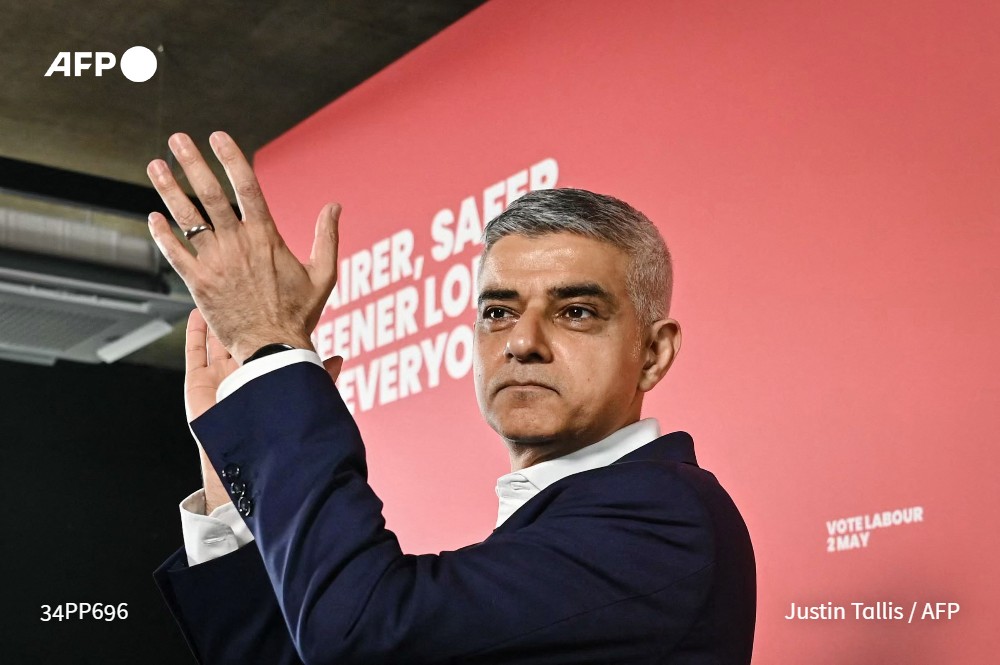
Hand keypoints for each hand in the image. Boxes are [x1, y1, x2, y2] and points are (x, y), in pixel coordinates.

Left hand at [145, 131, 339, 362]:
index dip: (231, 158)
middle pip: (210, 195)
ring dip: (169, 190)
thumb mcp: (323, 274)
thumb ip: (327, 237)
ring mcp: (216, 263)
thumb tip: (335, 206)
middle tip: (177, 139)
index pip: (247, 187)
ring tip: (155, 166)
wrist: (274, 349)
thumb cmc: (300, 314)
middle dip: (191, 163)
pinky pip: (175, 254)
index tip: (218, 136)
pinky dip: (162, 235)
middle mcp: (238, 244)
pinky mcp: (199, 284)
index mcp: (267, 237)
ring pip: (187, 219)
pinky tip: (152, 218)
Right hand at [185, 306, 343, 511]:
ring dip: (216, 313)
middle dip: (240, 308)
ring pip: (217, 338)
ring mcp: (221, 379)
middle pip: (241, 333)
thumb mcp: (303, 402)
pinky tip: (196, 313)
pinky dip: (194, 333)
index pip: (269, 340)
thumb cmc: (279, 440)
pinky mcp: (198, 386)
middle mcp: (246, 374)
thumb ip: (321, 380)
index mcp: (270, 375)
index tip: (272, 292)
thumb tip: (341, 358)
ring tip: (216, 286)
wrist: (246, 469)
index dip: (269, 318)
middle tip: (240, 278)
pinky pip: (195, 354)